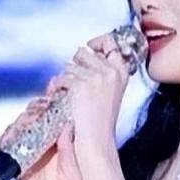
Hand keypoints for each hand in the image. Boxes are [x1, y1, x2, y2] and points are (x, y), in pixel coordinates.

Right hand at [3, 96, 85, 179]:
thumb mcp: (76, 171)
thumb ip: (68, 150)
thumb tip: (66, 124)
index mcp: (60, 146)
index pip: (52, 120)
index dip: (50, 106)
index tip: (53, 96)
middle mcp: (43, 149)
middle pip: (33, 122)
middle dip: (34, 110)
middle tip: (40, 106)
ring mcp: (29, 158)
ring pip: (19, 132)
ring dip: (21, 122)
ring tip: (29, 118)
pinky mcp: (18, 169)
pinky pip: (7, 150)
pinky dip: (7, 140)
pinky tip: (13, 135)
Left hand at [50, 33, 131, 154]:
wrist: (96, 138)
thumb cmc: (100, 117)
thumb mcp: (109, 89)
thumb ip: (103, 70)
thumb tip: (84, 51)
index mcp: (121, 71)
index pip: (110, 41)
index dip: (96, 42)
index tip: (90, 46)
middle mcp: (111, 71)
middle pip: (84, 51)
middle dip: (76, 64)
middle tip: (76, 82)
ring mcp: (96, 76)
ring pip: (70, 64)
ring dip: (66, 78)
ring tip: (72, 95)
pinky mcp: (80, 84)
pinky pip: (61, 78)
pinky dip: (58, 88)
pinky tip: (66, 99)